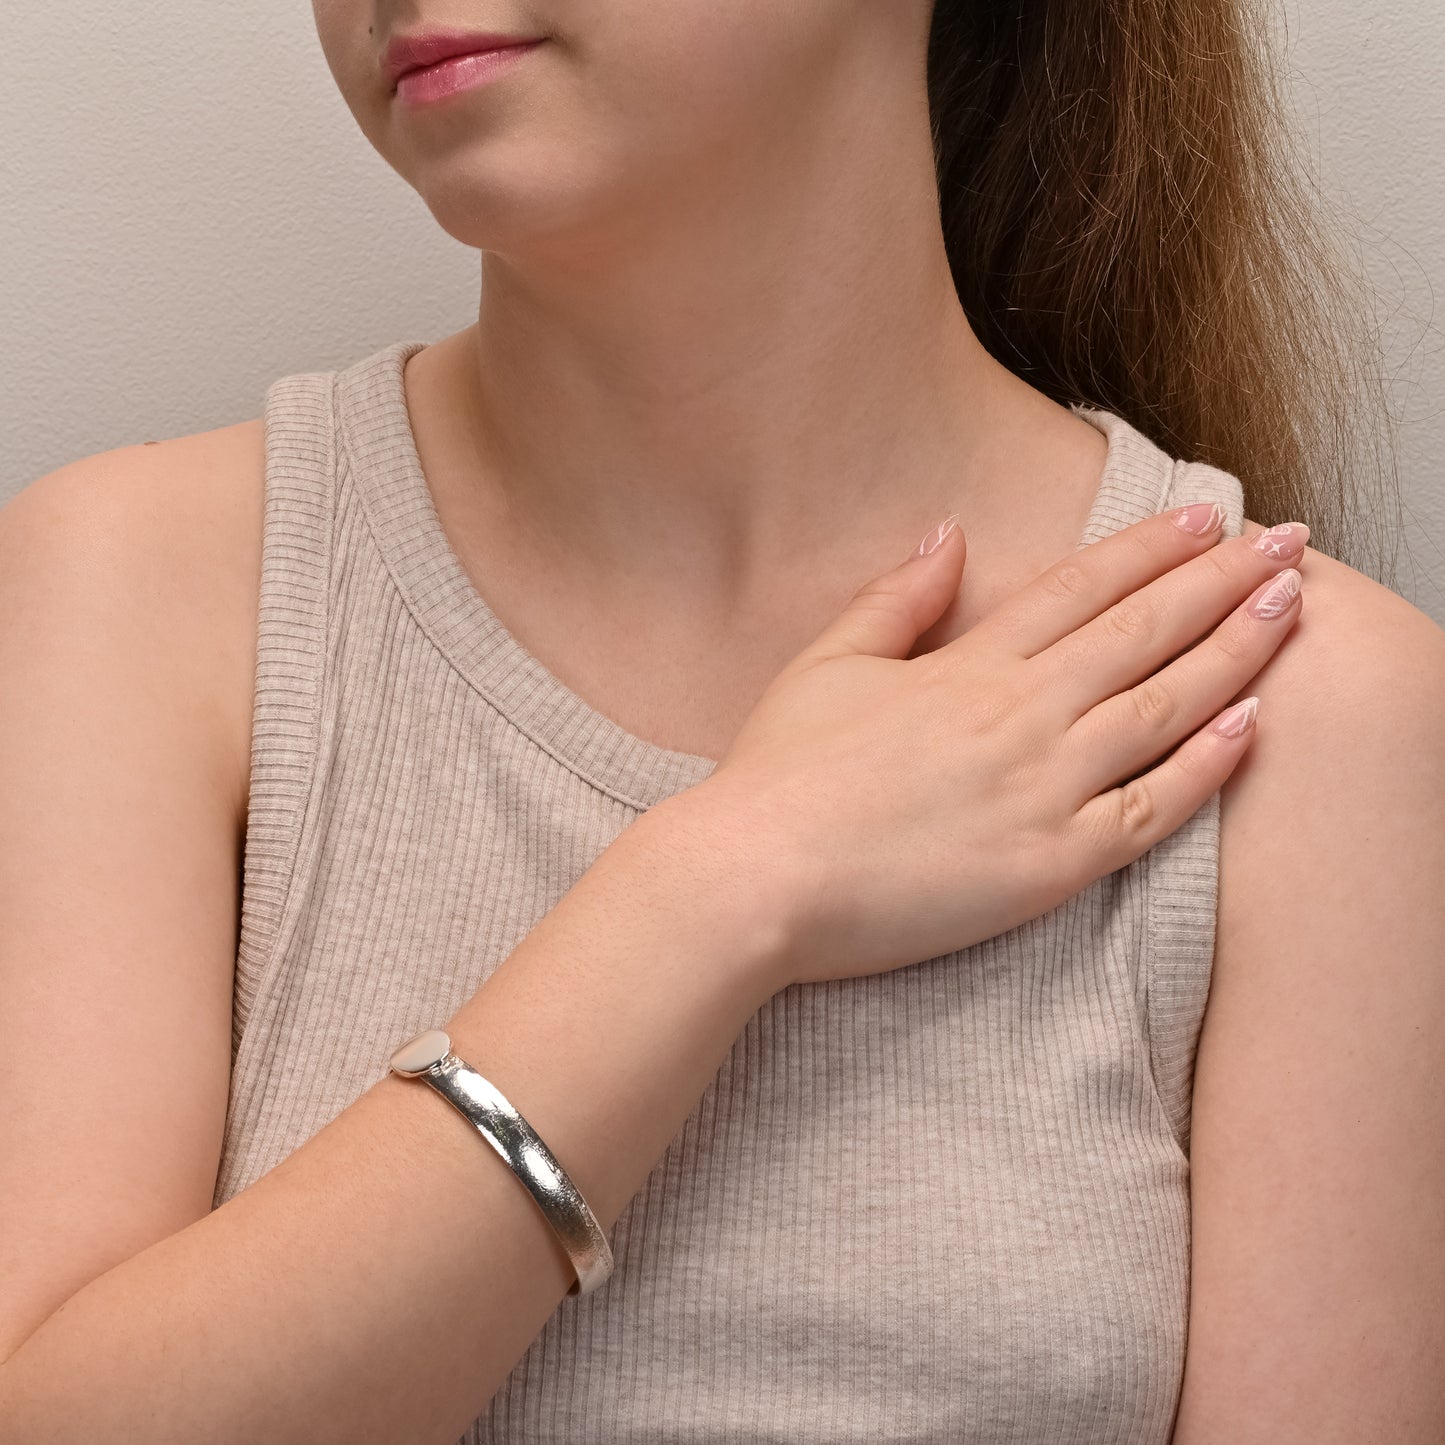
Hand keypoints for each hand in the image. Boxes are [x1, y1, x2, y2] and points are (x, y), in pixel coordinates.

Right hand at [686, 503, 1306, 989]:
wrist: (756, 878)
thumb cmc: (780, 775)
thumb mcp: (827, 664)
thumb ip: (896, 598)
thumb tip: (949, 534)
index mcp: (967, 665)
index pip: (1081, 588)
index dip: (1151, 548)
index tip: (1208, 517)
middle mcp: (1020, 714)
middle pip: (1143, 632)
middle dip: (1224, 579)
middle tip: (1290, 540)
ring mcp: (1042, 789)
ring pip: (1163, 707)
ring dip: (1236, 652)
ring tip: (1292, 608)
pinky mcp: (1049, 867)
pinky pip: (1149, 812)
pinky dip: (1205, 767)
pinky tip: (1251, 727)